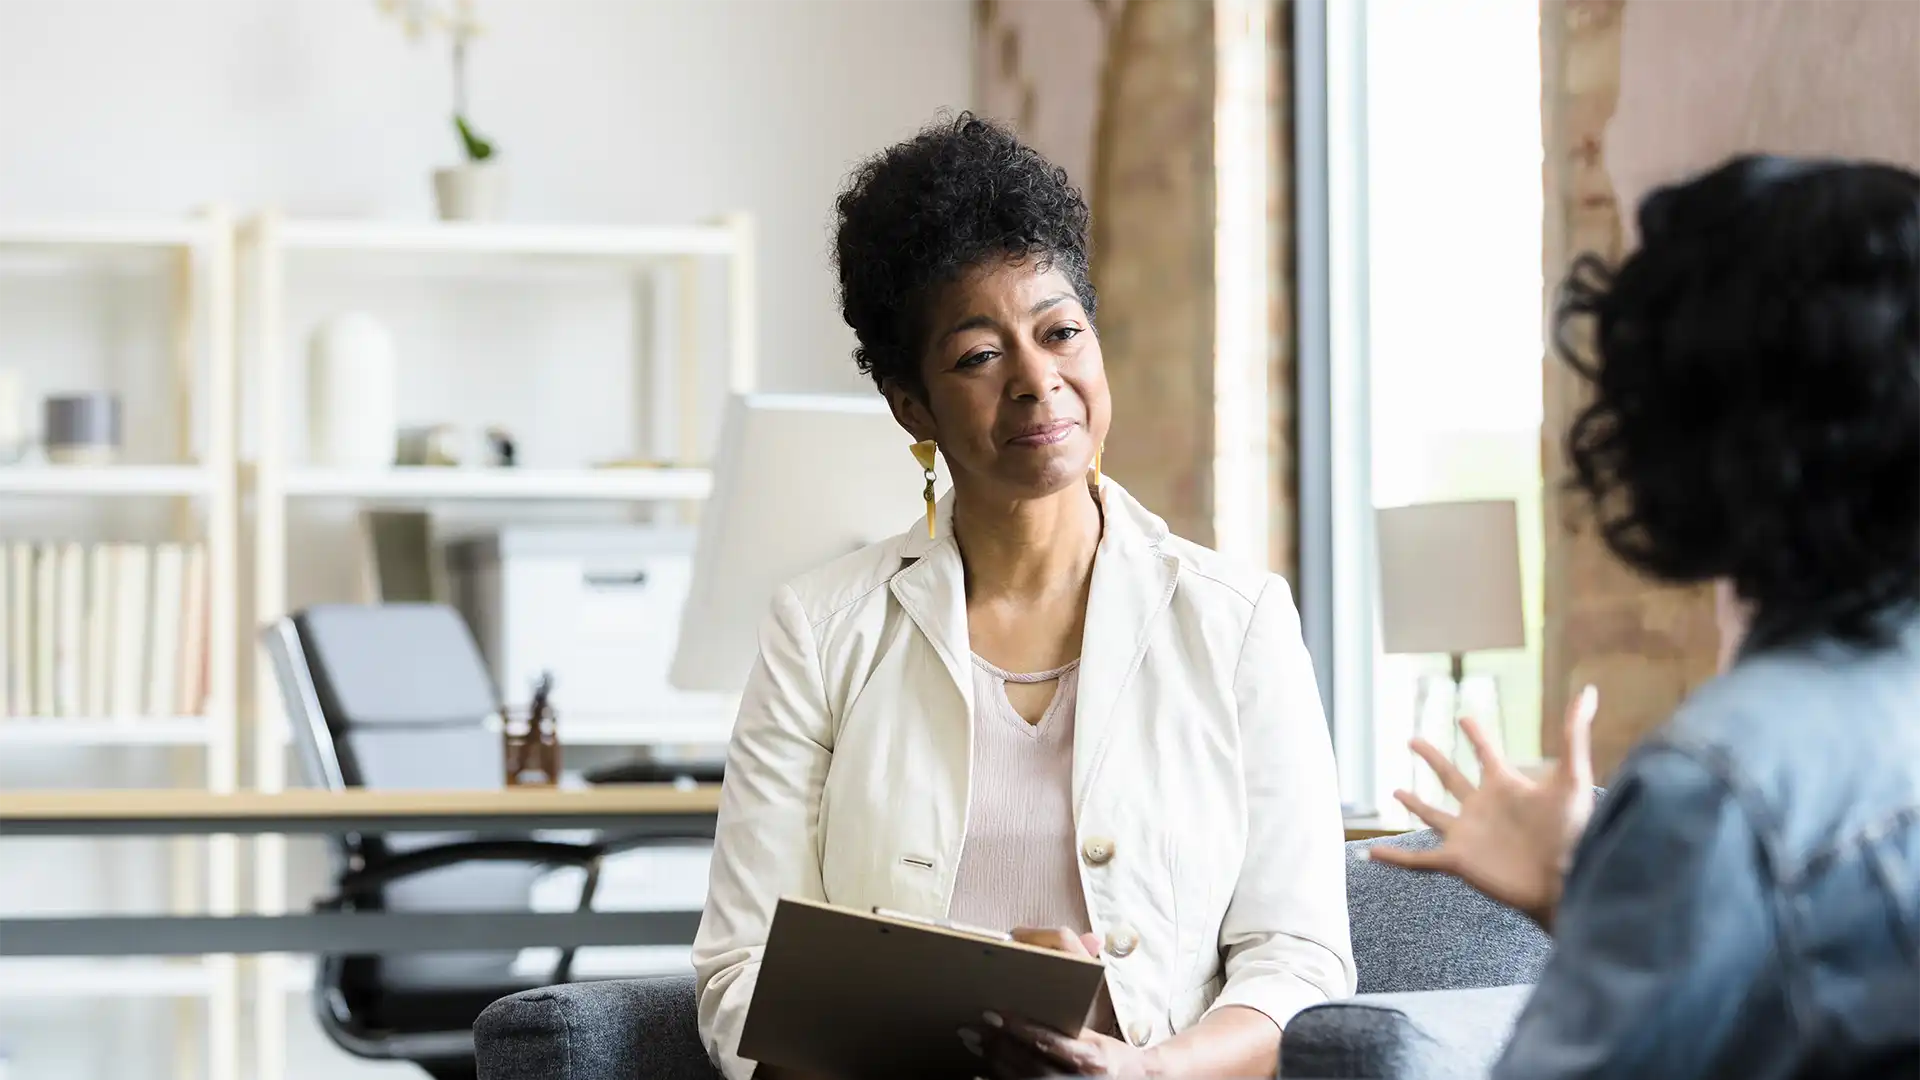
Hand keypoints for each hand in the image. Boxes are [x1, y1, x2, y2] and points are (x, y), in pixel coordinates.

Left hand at [965, 1013, 1148, 1078]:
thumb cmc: (1109, 1054)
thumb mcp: (1094, 1035)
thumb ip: (1069, 1019)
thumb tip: (1046, 988)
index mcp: (1090, 1056)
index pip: (1047, 1040)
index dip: (1017, 1028)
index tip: (992, 1013)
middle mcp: (1077, 1079)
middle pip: (1028, 1062)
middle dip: (996, 1044)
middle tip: (971, 1027)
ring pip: (1021, 1079)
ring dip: (993, 1060)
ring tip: (973, 1041)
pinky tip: (980, 1072)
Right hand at [1367, 685, 1598, 928]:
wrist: (1566, 881)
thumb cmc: (1573, 832)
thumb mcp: (1573, 777)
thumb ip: (1574, 734)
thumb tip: (1588, 691)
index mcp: (1505, 786)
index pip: (1485, 752)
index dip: (1475, 734)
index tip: (1464, 716)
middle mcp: (1482, 807)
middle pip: (1451, 777)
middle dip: (1433, 758)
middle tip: (1413, 740)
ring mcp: (1467, 834)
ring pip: (1433, 815)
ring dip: (1415, 804)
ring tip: (1396, 793)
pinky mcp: (1458, 860)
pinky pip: (1419, 859)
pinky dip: (1394, 858)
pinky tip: (1373, 854)